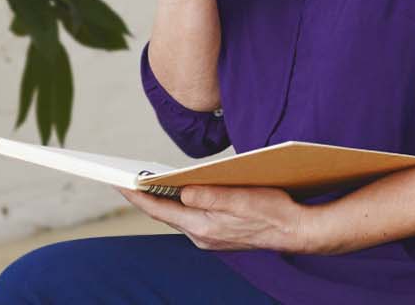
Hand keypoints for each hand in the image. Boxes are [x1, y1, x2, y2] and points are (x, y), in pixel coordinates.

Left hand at [116, 184, 323, 252]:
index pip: (159, 210)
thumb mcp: (239, 197)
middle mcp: (201, 235)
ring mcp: (209, 236)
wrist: (297, 230)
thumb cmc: (272, 210)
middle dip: (143, 195)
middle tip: (122, 177)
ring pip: (176, 215)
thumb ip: (207, 195)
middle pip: (163, 213)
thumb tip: (180, 191)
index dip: (136, 194)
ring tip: (143, 181)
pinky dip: (178, 203)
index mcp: (203, 227)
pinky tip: (176, 190)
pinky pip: (190, 216)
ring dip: (161, 199)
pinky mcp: (218, 233)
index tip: (116, 181)